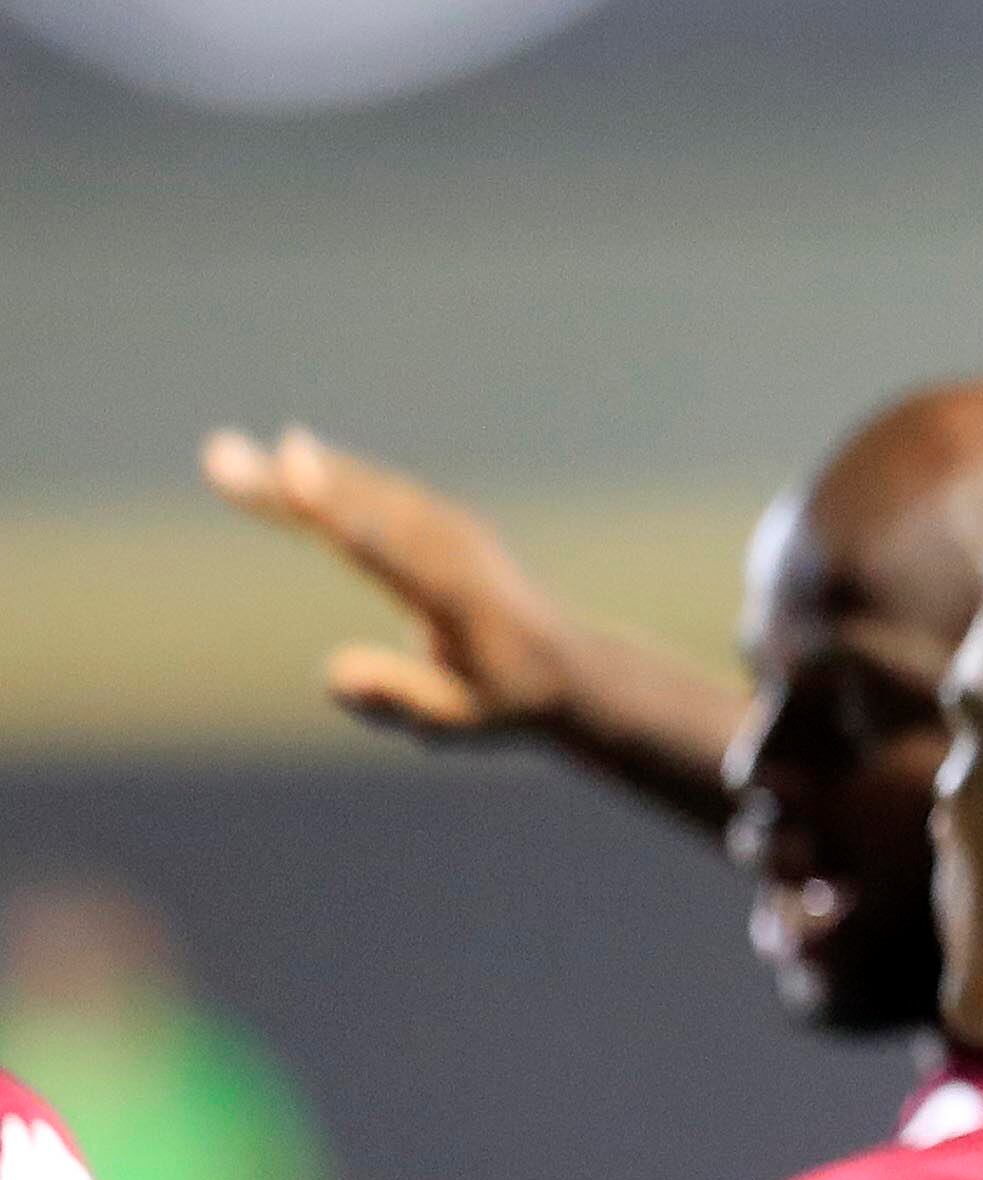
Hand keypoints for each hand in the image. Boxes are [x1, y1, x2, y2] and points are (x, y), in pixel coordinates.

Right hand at [200, 426, 580, 742]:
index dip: (342, 515)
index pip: (393, 552)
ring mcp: (450, 530)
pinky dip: (327, 477)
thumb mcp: (456, 721)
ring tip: (222, 458)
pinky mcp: (438, 521)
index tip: (296, 478)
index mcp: (463, 602)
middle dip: (292, 484)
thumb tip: (333, 676)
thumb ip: (397, 698)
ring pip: (365, 490)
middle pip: (363, 508)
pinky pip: (375, 492)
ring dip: (296, 472)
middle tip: (219, 460)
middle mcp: (457, 553)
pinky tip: (279, 460)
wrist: (567, 669)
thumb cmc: (504, 702)